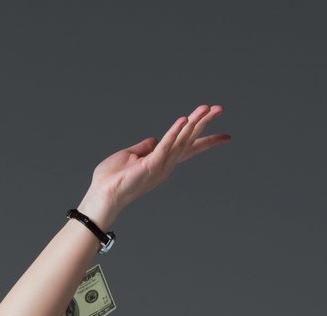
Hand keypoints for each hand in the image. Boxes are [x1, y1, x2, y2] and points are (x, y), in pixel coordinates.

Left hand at [85, 104, 230, 219]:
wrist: (102, 196)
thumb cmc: (111, 180)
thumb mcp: (129, 156)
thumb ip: (144, 148)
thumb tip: (153, 140)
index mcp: (162, 161)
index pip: (188, 147)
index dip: (205, 139)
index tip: (225, 136)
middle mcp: (165, 164)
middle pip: (189, 140)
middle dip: (205, 123)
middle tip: (220, 108)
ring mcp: (159, 165)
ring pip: (181, 140)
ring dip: (194, 122)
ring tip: (207, 109)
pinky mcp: (150, 165)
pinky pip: (164, 146)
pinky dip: (174, 133)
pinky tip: (184, 120)